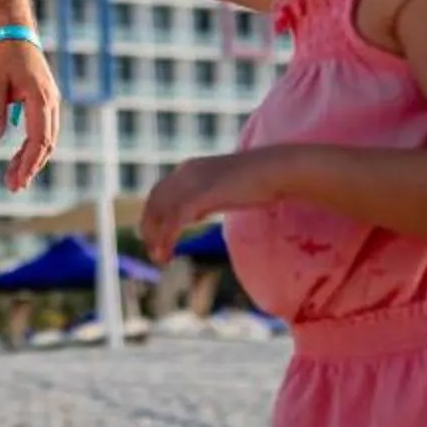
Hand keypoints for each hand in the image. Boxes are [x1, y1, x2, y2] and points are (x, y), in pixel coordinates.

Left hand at [0, 38, 60, 192]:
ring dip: (31, 159)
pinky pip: (42, 129)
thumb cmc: (0, 55)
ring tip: (13, 178)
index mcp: (41, 99)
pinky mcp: (44, 100)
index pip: (39, 140)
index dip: (29, 163)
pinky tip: (17, 158)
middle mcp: (51, 102)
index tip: (18, 182)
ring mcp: (50, 101)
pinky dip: (31, 146)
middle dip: (31, 167)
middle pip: (47, 144)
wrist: (12, 31)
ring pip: (46, 138)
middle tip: (14, 187)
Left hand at [140, 150, 279, 261]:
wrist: (276, 171)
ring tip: (159, 258)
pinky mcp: (203, 194)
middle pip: (155, 201)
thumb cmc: (256, 182)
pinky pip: (176, 218)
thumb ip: (204, 199)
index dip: (152, 215)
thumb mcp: (222, 190)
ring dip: (156, 236)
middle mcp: (186, 172)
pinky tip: (169, 251)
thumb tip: (192, 214)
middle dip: (150, 228)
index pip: (159, 192)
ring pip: (162, 211)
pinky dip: (168, 236)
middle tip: (153, 253)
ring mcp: (193, 182)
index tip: (154, 237)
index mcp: (189, 169)